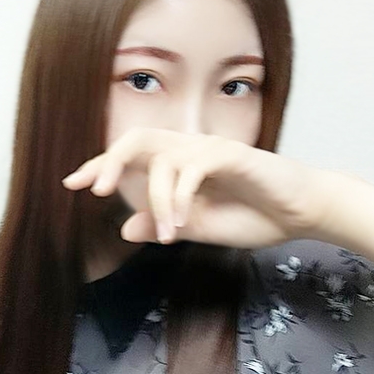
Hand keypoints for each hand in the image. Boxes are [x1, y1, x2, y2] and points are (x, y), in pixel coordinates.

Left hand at [61, 126, 330, 248]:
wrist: (302, 212)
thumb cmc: (255, 216)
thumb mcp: (200, 229)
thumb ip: (165, 225)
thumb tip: (125, 228)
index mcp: (180, 165)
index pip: (133, 157)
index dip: (101, 166)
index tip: (71, 184)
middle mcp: (190, 150)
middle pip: (139, 139)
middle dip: (110, 161)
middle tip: (94, 189)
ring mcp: (211, 149)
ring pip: (163, 158)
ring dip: (156, 199)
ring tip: (166, 234)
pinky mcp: (232, 154)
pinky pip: (193, 167)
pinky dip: (180, 197)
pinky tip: (182, 224)